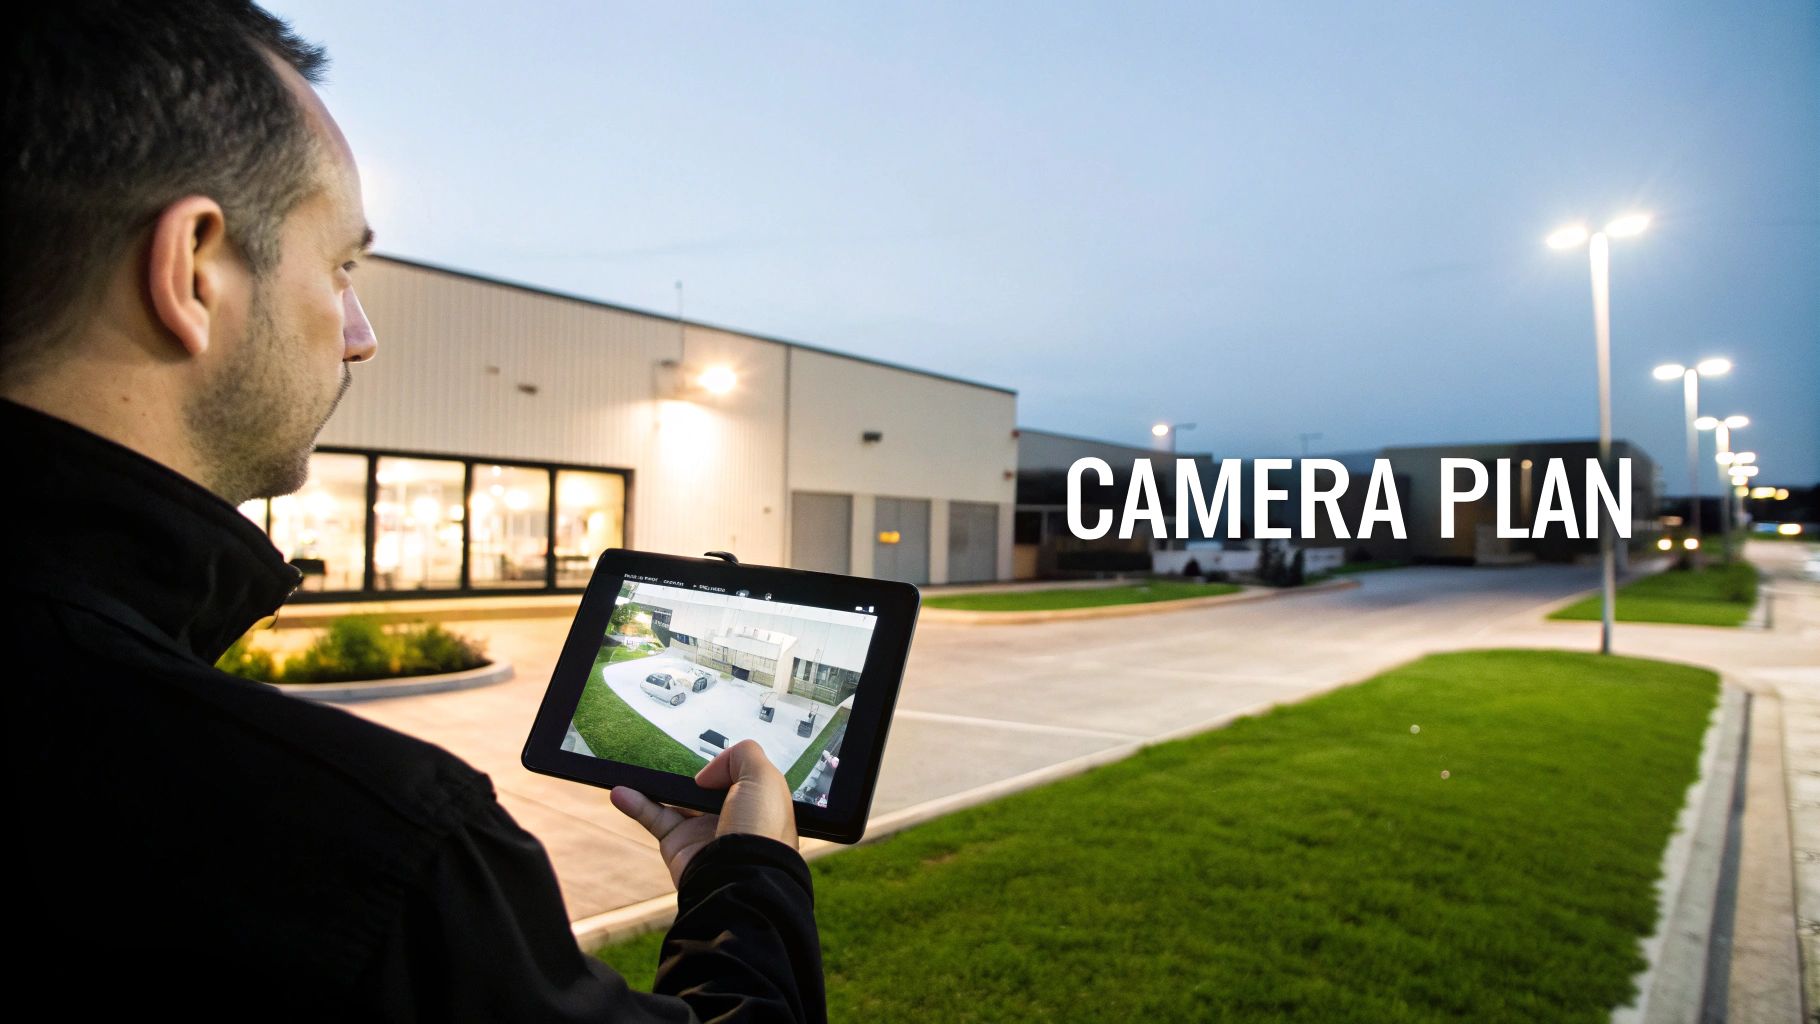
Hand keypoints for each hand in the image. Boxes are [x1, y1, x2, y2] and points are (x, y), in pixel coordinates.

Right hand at [610, 739, 798, 885]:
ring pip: (673, 799)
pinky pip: (653, 817)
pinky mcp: (677, 843)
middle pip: (703, 788)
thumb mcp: (764, 777)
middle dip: (689, 774)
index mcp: (756, 803)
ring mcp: (701, 830)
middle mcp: (730, 816)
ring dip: (653, 784)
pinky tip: (620, 793)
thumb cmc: (759, 827)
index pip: (739, 777)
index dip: (727, 767)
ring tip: (633, 769)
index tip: (715, 765)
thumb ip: (742, 755)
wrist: (741, 876)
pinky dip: (635, 804)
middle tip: (672, 759)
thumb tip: (706, 775)